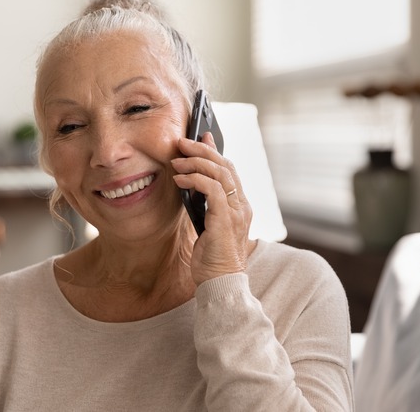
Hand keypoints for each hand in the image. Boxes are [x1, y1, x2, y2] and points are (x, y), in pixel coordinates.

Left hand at [172, 132, 252, 284]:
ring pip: (220, 172)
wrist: (220, 283)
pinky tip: (180, 179)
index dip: (215, 151)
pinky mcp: (226, 219)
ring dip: (196, 162)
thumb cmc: (212, 259)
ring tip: (177, 160)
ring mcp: (237, 212)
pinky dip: (195, 179)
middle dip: (203, 149)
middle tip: (182, 142)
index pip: (230, 170)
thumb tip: (191, 184)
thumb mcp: (207, 225)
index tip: (201, 137)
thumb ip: (204, 205)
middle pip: (226, 165)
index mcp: (240, 206)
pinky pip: (213, 188)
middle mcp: (242, 205)